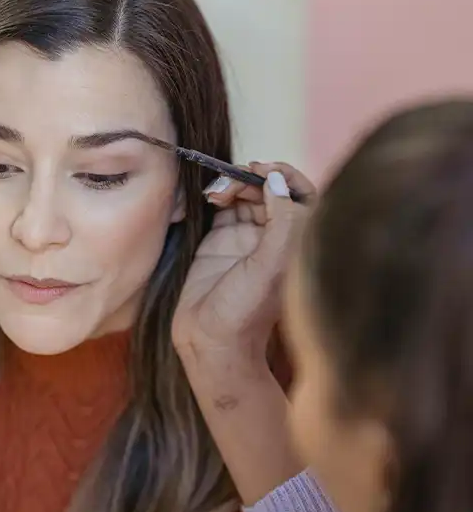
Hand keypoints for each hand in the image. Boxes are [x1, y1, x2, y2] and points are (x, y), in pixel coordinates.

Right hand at [173, 162, 314, 362]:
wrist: (211, 341)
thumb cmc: (247, 311)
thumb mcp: (272, 264)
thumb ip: (282, 219)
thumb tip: (275, 180)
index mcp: (296, 243)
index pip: (301, 195)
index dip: (285, 176)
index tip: (263, 170)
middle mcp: (275, 237)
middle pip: (271, 190)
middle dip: (253, 178)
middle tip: (235, 179)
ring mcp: (247, 237)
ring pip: (246, 194)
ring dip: (233, 184)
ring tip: (217, 191)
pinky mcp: (220, 240)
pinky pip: (222, 205)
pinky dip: (217, 193)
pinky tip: (210, 197)